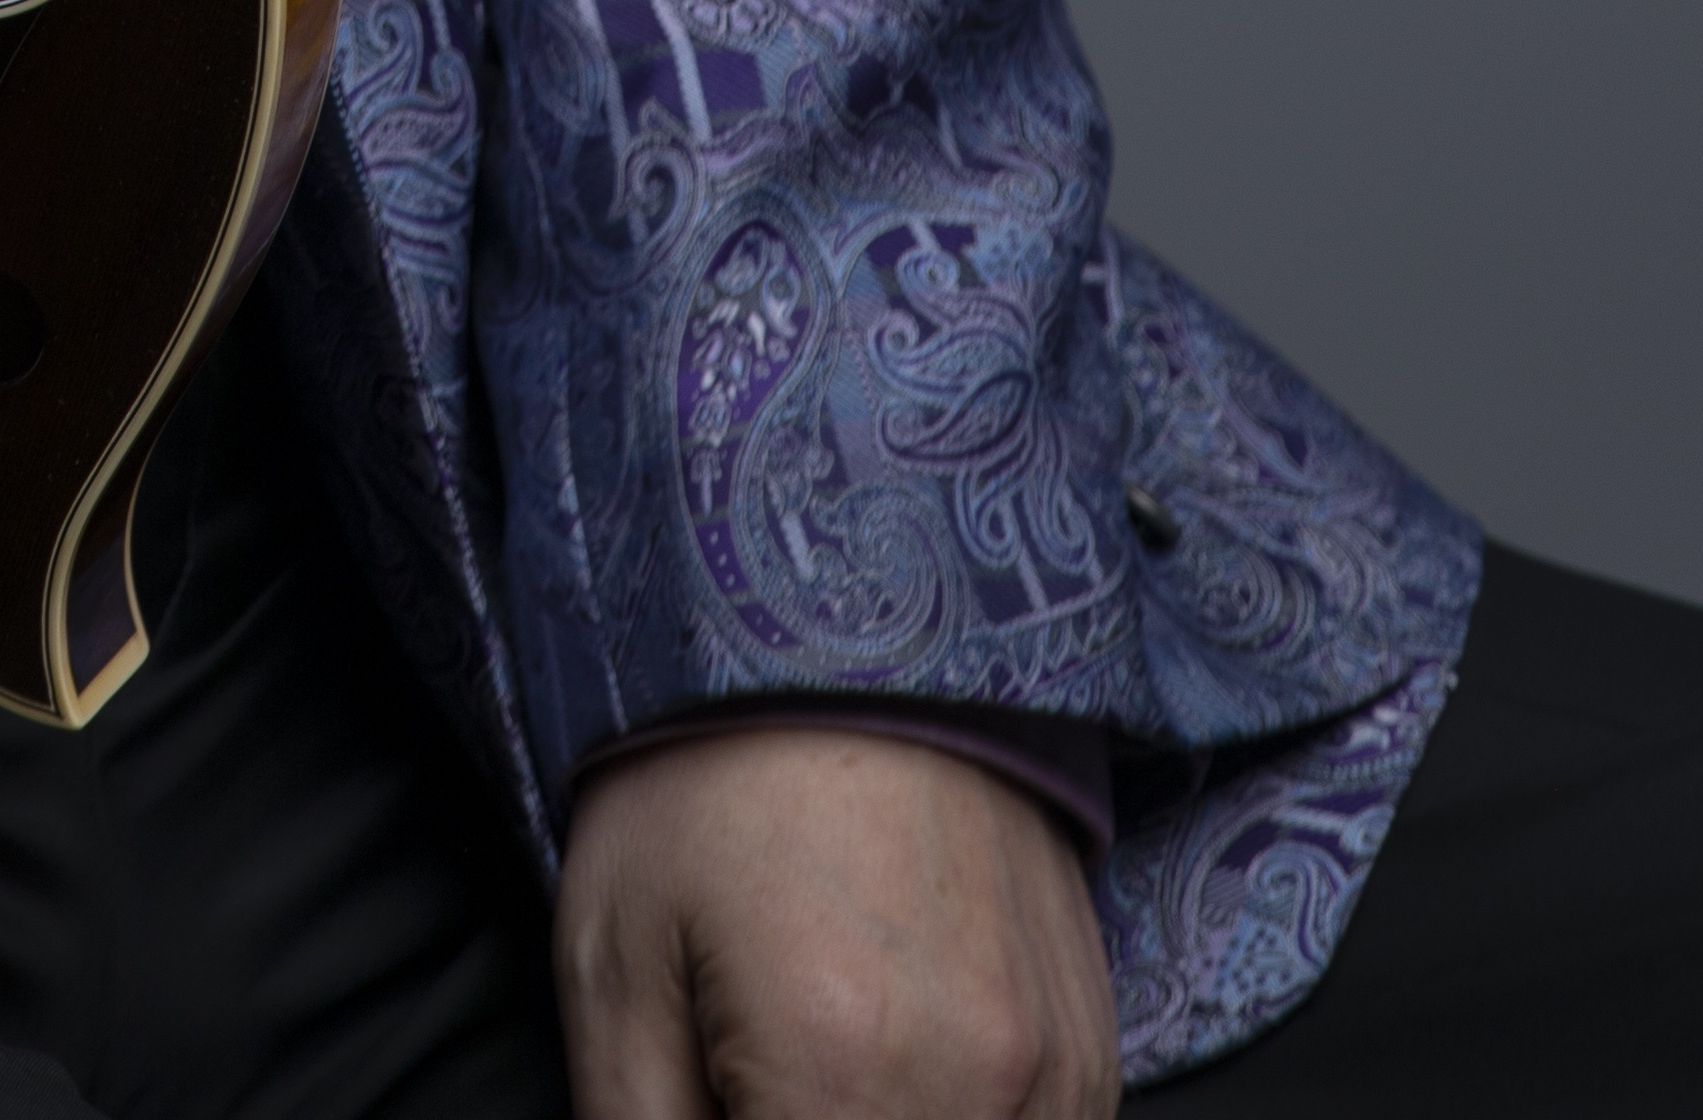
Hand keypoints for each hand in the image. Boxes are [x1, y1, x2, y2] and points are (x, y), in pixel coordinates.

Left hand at [556, 727, 1117, 1118]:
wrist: (844, 630)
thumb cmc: (704, 783)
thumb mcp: (612, 965)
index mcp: (839, 1083)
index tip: (722, 1108)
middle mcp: (977, 1091)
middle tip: (756, 1087)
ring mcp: (1055, 1073)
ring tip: (821, 1072)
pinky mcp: (1090, 1048)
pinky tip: (890, 1081)